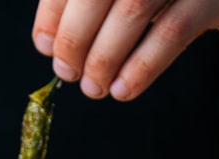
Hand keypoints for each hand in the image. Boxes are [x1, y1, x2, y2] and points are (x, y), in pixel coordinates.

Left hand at [32, 0, 218, 99]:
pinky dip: (142, 65)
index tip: (43, 46)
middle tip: (67, 73)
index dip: (54, 12)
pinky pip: (174, 30)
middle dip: (75, 37)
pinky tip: (123, 90)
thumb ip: (88, 5)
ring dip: (105, 57)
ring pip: (134, 9)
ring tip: (93, 88)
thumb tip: (47, 43)